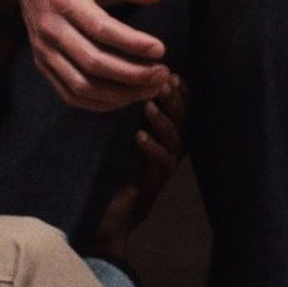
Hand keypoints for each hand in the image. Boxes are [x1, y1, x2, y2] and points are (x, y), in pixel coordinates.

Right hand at [18, 0, 171, 110]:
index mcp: (64, 0)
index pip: (101, 29)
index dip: (132, 43)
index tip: (160, 49)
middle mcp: (50, 29)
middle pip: (93, 63)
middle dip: (132, 74)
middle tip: (162, 74)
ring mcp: (43, 50)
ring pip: (81, 85)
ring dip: (119, 94)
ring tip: (151, 89)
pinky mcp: (42, 64)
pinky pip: (70, 94)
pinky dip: (99, 103)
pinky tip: (126, 98)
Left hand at [91, 75, 188, 259]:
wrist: (104, 213)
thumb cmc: (107, 169)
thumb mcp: (114, 133)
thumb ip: (123, 110)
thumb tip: (117, 79)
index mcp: (163, 133)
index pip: (180, 107)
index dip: (180, 91)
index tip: (171, 73)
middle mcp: (169, 148)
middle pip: (183, 120)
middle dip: (175, 100)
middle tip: (162, 83)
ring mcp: (164, 166)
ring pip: (176, 139)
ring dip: (163, 120)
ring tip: (148, 105)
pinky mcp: (154, 182)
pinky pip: (162, 162)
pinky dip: (152, 148)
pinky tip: (139, 136)